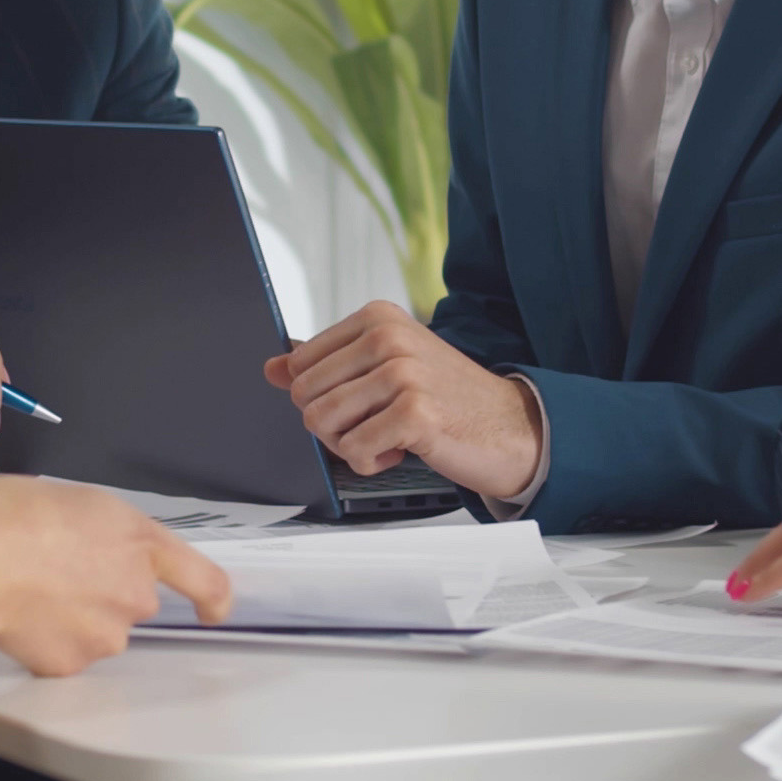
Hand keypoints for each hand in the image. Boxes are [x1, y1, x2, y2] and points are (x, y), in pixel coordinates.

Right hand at [0, 472, 236, 675]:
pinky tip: (22, 613)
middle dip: (104, 589)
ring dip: (76, 613)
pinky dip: (50, 638)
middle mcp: (134, 593)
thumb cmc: (7, 519)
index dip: (214, 599)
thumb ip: (103, 529)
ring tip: (31, 587)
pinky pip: (69, 652)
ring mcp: (106, 633)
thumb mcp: (73, 500)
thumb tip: (95, 542)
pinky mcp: (73, 663)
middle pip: (134, 599)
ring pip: (101, 628)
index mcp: (140, 543)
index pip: (205, 580)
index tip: (213, 608)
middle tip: (58, 569)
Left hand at [267, 301, 542, 499]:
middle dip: (330, 424)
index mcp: (377, 317)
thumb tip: (272, 367)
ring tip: (384, 438)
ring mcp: (403, 373)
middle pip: (304, 394)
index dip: (321, 396)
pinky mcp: (415, 413)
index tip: (361, 401)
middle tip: (371, 425)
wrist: (509, 426)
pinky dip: (370, 462)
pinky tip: (400, 451)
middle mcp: (388, 336)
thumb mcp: (386, 367)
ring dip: (347, 445)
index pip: (299, 363)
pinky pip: (353, 450)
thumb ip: (328, 364)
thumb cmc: (445, 397)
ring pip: (322, 422)